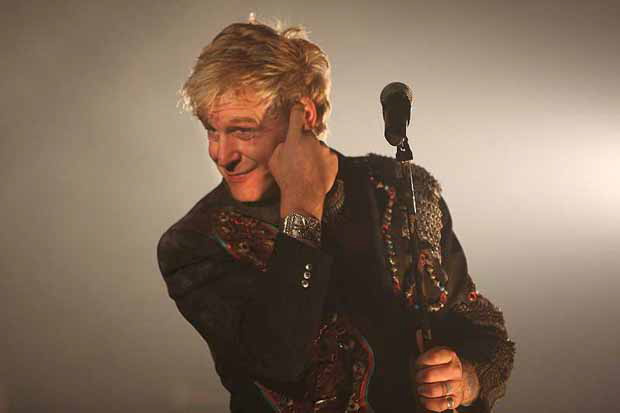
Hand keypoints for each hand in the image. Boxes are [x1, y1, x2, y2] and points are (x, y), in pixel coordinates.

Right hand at [268, 103, 337, 219]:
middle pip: (308, 134)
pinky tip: (315, 172)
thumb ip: (282, 145)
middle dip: (304, 142)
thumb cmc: (286, 178)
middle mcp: (311, 139)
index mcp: (295, 136)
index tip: (300, 105)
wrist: (304, 195)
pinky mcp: (333, 159)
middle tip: (298, 157)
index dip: (298, 108)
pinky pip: (327, 157)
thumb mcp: (275, 159)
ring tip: (306, 169)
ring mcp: (324, 149)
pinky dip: (322, 162)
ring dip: (313, 154)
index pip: (297, 114)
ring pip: (318, 147)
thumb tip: (288, 142)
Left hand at [411, 346, 479, 410]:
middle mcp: (455, 370)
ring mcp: (457, 385)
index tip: (418, 364)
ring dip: (423, 390)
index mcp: (450, 355)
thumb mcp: (434, 354)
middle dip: (419, 377)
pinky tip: (425, 398)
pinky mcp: (455, 400)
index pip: (432, 357)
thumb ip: (424, 344)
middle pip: (429, 375)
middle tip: (418, 378)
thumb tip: (419, 333)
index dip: (420, 361)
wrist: (459, 380)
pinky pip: (440, 404)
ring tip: (420, 388)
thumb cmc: (441, 366)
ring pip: (434, 390)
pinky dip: (429, 402)